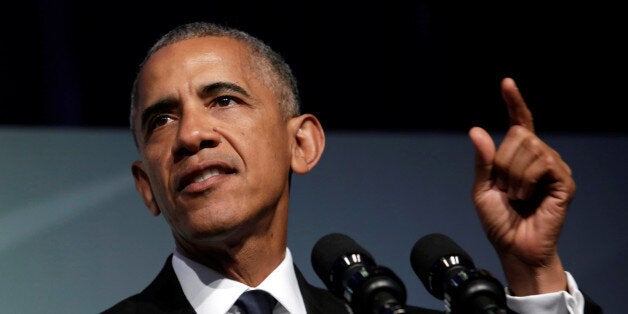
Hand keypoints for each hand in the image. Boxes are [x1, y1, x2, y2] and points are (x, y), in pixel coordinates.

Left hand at [468, 77, 574, 294]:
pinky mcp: (564, 182)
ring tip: (516, 196)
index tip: (506, 83)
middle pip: (519, 133)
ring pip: (530, 146)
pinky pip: (543, 162)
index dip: (514, 102)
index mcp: (519, 157)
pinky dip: (526, 180)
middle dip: (502, 161)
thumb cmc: (499, 221)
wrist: (513, 247)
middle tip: (505, 188)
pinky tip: (526, 197)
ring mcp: (554, 168)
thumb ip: (483, 160)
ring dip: (513, 174)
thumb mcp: (482, 189)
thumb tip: (476, 129)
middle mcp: (539, 157)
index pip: (519, 122)